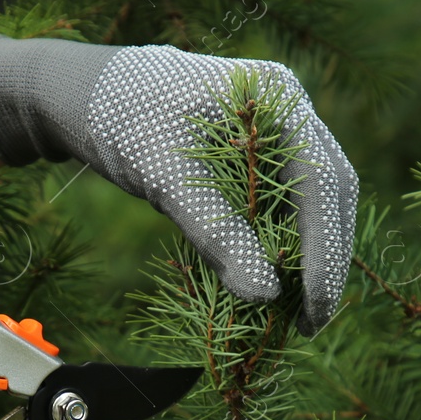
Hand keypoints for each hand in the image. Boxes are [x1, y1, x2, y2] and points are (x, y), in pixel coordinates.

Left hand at [0, 35, 357, 335]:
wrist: (87, 96)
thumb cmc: (124, 124)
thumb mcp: (168, 180)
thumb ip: (218, 235)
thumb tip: (265, 297)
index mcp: (277, 99)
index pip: (322, 184)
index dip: (325, 252)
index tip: (315, 309)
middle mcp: (290, 109)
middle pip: (332, 193)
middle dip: (327, 260)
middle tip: (312, 323)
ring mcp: (281, 128)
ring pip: (317, 200)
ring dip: (312, 255)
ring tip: (296, 312)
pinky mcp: (262, 152)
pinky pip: (289, 201)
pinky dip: (287, 241)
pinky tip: (274, 280)